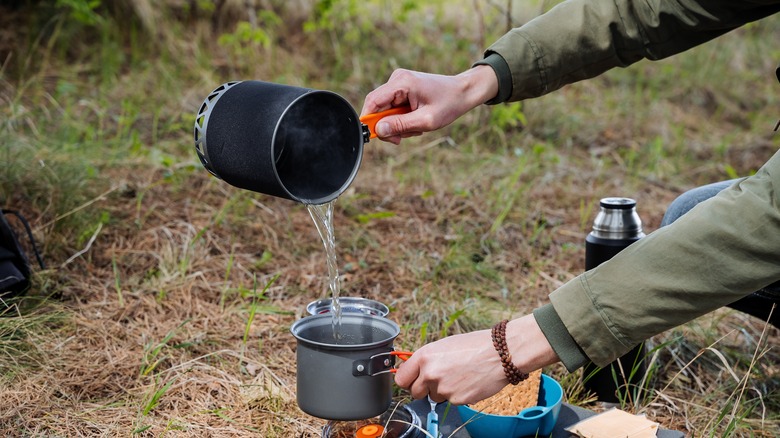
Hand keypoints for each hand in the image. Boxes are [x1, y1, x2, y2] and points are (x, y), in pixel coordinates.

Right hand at [361, 65, 498, 143]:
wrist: (463, 92)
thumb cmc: (449, 104)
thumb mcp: (425, 121)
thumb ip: (400, 125)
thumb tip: (378, 130)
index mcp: (402, 82)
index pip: (373, 101)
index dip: (369, 121)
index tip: (374, 136)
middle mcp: (397, 78)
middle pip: (377, 107)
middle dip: (387, 126)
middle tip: (401, 139)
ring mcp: (399, 82)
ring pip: (386, 110)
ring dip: (397, 124)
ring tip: (416, 128)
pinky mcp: (402, 88)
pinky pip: (393, 108)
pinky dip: (402, 119)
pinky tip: (416, 121)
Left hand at [394, 314, 558, 404]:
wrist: (499, 353)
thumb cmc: (474, 345)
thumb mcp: (444, 346)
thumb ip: (427, 360)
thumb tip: (415, 371)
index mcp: (425, 356)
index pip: (401, 379)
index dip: (408, 380)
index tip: (412, 380)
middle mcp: (430, 373)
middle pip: (415, 392)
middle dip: (424, 388)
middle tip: (439, 378)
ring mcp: (444, 388)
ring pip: (434, 397)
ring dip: (442, 391)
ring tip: (458, 376)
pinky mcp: (457, 400)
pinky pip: (451, 401)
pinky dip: (458, 394)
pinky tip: (468, 381)